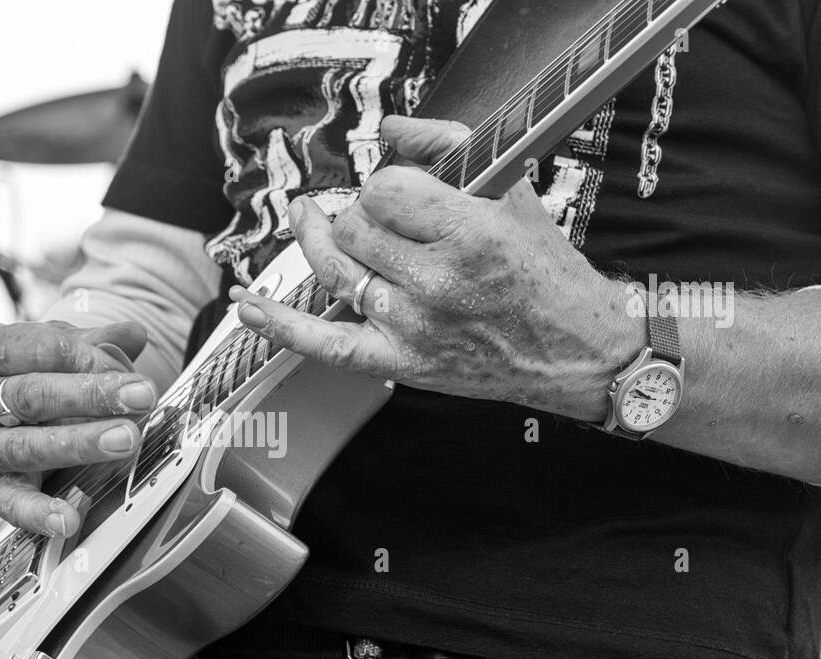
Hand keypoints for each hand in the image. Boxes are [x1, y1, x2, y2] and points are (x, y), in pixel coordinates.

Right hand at [0, 320, 156, 535]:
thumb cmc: (8, 378)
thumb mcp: (41, 350)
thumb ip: (89, 343)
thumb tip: (136, 334)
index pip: (40, 348)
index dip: (90, 358)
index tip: (131, 371)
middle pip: (32, 394)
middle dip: (91, 395)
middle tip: (143, 397)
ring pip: (24, 446)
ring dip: (78, 444)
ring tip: (126, 442)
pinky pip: (7, 501)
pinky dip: (38, 512)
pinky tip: (70, 519)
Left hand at [230, 115, 635, 421]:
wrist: (572, 349)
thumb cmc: (544, 271)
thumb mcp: (511, 192)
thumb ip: (448, 147)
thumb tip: (388, 131)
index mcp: (469, 233)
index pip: (384, 188)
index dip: (385, 185)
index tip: (402, 193)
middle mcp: (436, 283)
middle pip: (354, 228)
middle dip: (360, 214)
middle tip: (382, 220)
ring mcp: (413, 328)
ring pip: (336, 272)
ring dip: (322, 245)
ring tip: (314, 224)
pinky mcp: (400, 365)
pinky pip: (325, 344)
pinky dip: (280, 326)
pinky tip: (248, 306)